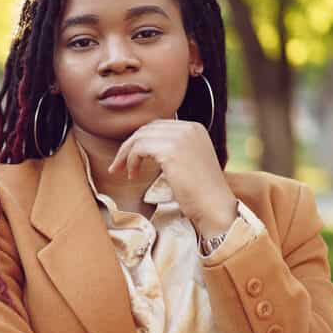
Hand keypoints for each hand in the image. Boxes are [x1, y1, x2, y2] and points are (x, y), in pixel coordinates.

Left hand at [107, 119, 236, 237]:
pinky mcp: (171, 151)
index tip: (129, 157)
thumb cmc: (201, 192)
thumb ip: (172, 150)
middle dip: (129, 146)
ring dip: (126, 155)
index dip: (140, 140)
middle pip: (147, 129)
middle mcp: (188, 128)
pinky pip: (139, 148)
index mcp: (194, 128)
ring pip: (140, 137)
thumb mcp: (188, 161)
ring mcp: (180, 137)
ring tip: (122, 172)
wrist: (214, 207)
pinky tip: (131, 175)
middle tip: (117, 165)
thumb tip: (145, 148)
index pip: (158, 126)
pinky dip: (131, 161)